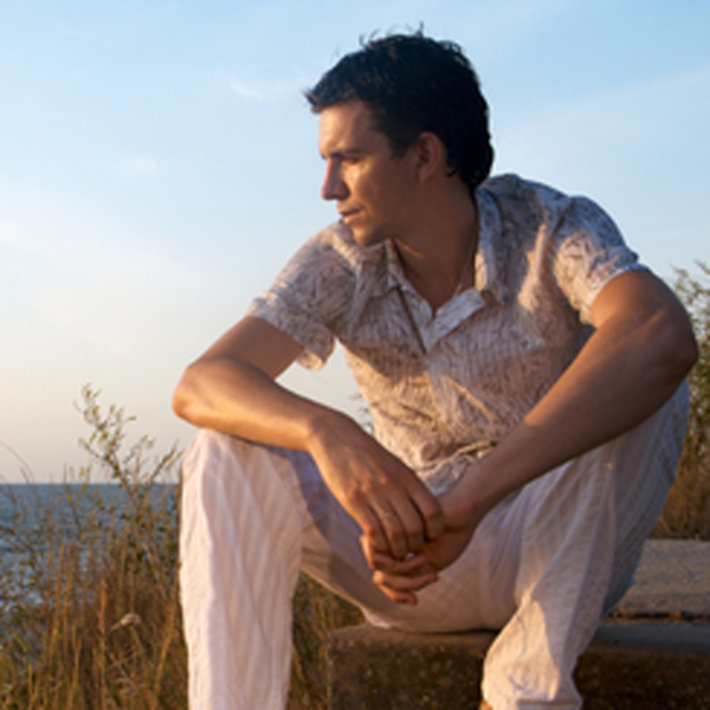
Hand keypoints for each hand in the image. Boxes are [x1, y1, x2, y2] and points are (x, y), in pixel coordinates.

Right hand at [307, 412, 443, 560]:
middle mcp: (392, 485)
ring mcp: (372, 493)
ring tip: (396, 552)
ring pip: (394, 534)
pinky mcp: (353, 500)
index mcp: (407, 476)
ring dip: (398, 550)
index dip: (436, 530)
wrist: (337, 437)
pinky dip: (379, 544)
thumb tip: (425, 509)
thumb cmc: (369, 454)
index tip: (429, 536)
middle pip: (414, 528)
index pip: (433, 511)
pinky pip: (372, 531)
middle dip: (415, 545)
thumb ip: (409, 486)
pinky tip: (378, 544)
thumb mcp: (395, 465)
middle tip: (411, 549)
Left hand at [361, 479, 487, 603]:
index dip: (393, 594)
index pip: (380, 579)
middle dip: (401, 587)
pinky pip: (389, 553)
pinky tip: (425, 559)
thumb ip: (405, 578)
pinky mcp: (393, 522)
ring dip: (407, 576)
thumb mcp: (427, 568)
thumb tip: (377, 579)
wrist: (463, 515)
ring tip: (429, 568)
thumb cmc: (448, 539)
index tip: (414, 601)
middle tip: (427, 580)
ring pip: (381, 566)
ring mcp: (388, 531)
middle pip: (378, 574)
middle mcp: (388, 540)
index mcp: (395, 551)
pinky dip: (407, 564)